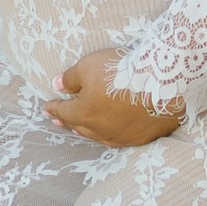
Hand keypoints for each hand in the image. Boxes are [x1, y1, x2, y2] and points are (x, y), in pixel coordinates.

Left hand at [42, 49, 182, 145]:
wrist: (160, 81)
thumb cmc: (119, 71)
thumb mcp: (88, 66)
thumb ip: (70, 78)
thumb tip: (57, 86)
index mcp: (85, 113)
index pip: (64, 111)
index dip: (54, 108)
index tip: (46, 108)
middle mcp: (101, 130)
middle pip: (79, 126)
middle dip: (67, 122)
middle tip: (57, 121)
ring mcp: (122, 136)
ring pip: (98, 136)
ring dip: (86, 131)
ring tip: (78, 129)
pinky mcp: (141, 137)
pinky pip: (119, 138)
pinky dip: (109, 134)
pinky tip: (109, 133)